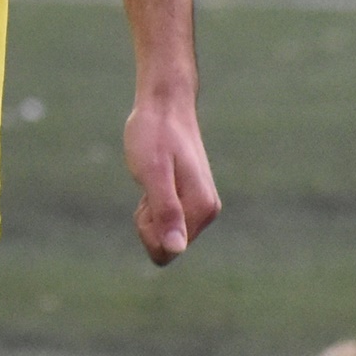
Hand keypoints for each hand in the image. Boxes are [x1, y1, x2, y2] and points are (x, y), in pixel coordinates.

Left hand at [125, 92, 219, 265]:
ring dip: (150, 210)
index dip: (146, 228)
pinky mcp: (193, 199)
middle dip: (148, 221)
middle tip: (149, 184)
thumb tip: (176, 249)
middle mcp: (208, 211)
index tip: (147, 195)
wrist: (164, 104)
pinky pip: (165, 220)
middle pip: (166, 245)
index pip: (166, 251)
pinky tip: (157, 177)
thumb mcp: (153, 174)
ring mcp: (202, 205)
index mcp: (202, 209)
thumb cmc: (154, 135)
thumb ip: (166, 211)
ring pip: (164, 233)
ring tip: (153, 178)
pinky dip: (153, 203)